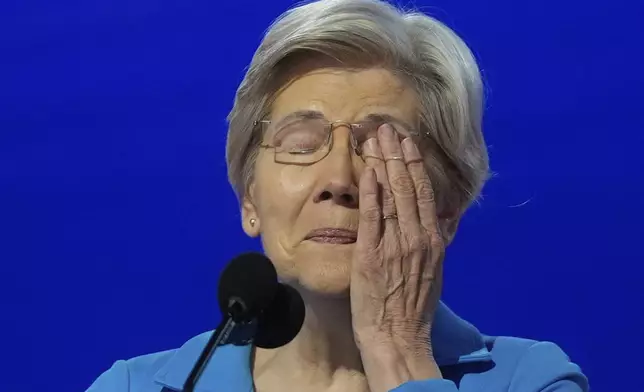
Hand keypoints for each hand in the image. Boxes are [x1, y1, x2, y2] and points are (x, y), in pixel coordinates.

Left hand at [351, 124, 444, 390]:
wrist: (399, 337)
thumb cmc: (414, 306)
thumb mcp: (435, 270)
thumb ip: (437, 240)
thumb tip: (444, 217)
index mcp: (432, 240)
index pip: (424, 192)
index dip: (415, 163)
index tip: (407, 141)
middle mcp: (416, 237)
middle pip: (407, 186)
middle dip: (396, 154)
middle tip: (386, 128)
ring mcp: (394, 245)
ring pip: (391, 196)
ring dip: (382, 163)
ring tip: (375, 138)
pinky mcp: (372, 255)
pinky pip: (372, 218)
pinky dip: (371, 192)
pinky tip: (366, 171)